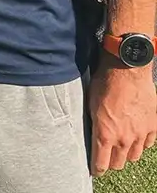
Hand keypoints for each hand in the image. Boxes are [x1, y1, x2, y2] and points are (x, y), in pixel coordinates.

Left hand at [89, 58, 156, 175]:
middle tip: (106, 154)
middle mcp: (123, 139)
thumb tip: (93, 134)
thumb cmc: (104, 83)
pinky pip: (147, 144)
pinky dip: (140, 143)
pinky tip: (134, 136)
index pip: (101, 163)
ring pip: (133, 157)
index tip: (95, 169)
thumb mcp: (90, 103)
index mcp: (105, 134)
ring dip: (126, 154)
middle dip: (110, 161)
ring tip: (120, 145)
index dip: (97, 169)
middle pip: (118, 163)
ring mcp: (140, 134)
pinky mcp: (152, 127)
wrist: (127, 70)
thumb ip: (94, 123)